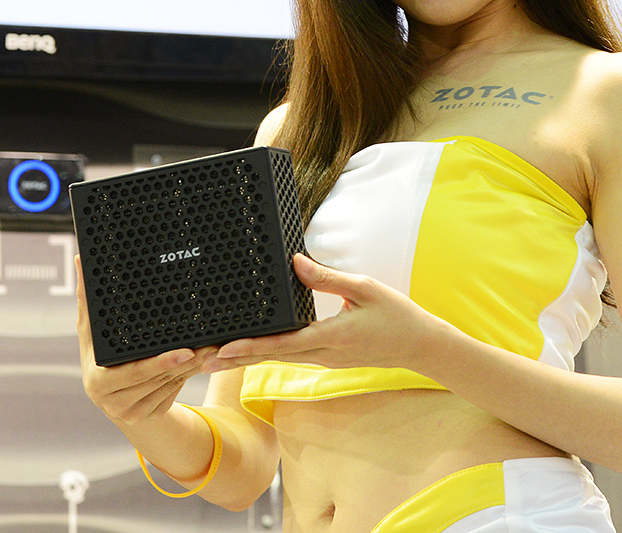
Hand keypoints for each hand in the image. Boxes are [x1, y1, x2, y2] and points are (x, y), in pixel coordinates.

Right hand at [75, 255, 217, 425]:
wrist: (105, 392)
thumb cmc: (101, 355)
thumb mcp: (93, 331)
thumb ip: (89, 300)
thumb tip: (82, 260)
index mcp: (96, 377)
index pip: (133, 370)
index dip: (160, 362)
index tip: (185, 350)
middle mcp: (108, 398)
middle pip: (154, 379)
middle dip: (182, 362)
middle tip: (207, 347)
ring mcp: (125, 411)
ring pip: (166, 386)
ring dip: (190, 369)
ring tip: (210, 351)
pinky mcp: (141, 416)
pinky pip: (169, 393)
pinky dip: (185, 378)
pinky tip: (200, 364)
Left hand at [201, 254, 446, 374]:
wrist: (420, 346)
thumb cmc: (396, 315)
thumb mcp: (364, 289)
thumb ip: (326, 277)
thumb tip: (294, 262)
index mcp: (331, 338)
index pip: (282, 345)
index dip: (249, 347)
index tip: (222, 349)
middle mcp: (323, 354)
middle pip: (271, 357)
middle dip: (235, 358)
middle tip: (200, 358)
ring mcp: (324, 360)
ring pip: (278, 359)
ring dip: (246, 358)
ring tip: (213, 357)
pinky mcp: (327, 358)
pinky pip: (290, 355)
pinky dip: (266, 353)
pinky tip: (250, 349)